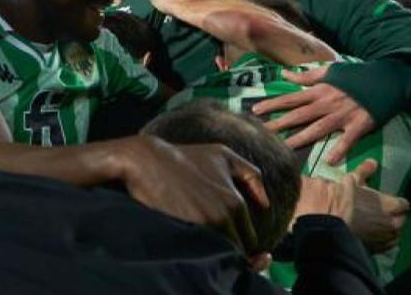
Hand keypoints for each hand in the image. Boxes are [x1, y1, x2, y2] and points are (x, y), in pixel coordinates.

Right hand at [120, 135, 268, 252]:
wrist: (145, 160)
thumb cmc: (184, 156)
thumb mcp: (222, 154)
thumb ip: (251, 175)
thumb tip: (266, 204)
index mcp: (235, 203)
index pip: (250, 240)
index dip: (242, 244)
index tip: (232, 241)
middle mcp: (223, 217)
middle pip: (237, 251)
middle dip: (231, 250)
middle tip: (217, 243)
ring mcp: (202, 227)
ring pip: (219, 254)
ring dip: (215, 252)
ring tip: (204, 243)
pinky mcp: (182, 233)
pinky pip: (199, 254)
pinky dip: (198, 252)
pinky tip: (191, 243)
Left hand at [252, 66, 375, 163]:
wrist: (385, 81)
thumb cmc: (354, 76)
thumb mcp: (330, 71)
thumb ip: (306, 75)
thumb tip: (285, 74)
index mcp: (319, 91)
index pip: (290, 98)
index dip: (273, 104)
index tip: (255, 110)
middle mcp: (327, 104)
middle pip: (299, 115)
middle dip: (280, 123)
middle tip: (262, 133)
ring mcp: (342, 116)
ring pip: (318, 128)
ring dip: (301, 138)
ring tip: (285, 147)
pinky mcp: (358, 125)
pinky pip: (347, 139)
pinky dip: (340, 149)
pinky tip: (329, 160)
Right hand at [295, 160, 407, 251]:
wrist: (326, 216)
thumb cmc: (342, 196)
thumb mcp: (353, 179)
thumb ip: (365, 170)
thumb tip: (373, 162)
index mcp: (390, 205)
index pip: (403, 204)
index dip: (397, 202)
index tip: (390, 200)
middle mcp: (391, 222)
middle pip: (401, 220)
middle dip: (395, 216)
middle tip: (383, 212)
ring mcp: (382, 237)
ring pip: (394, 235)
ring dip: (389, 230)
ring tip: (379, 225)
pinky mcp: (373, 247)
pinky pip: (384, 246)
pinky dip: (381, 241)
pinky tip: (373, 236)